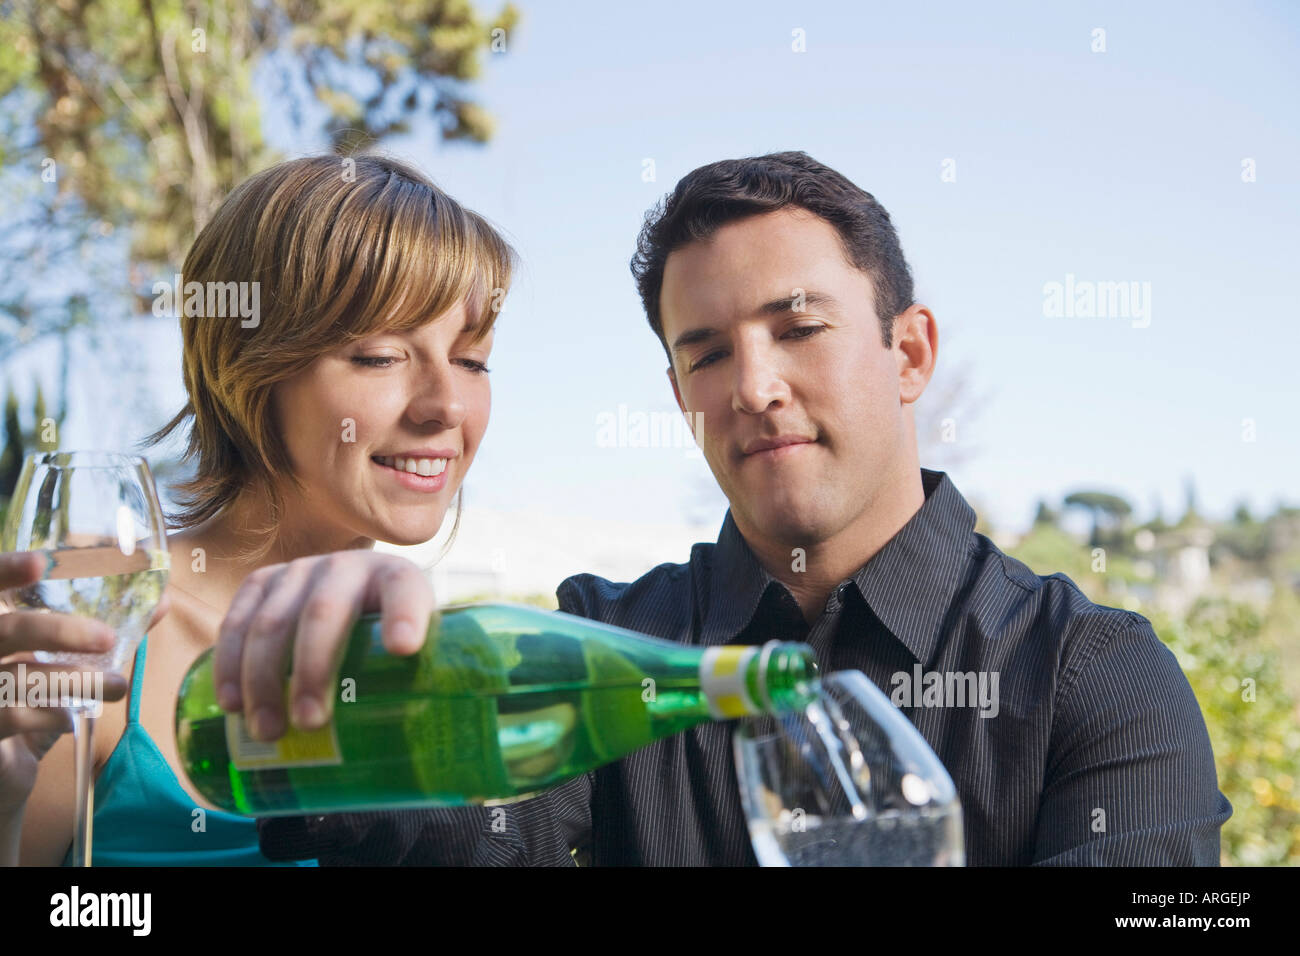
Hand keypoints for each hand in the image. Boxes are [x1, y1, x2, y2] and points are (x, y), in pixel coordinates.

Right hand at [0, 551, 167, 816]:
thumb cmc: (31, 701)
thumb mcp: (64, 662)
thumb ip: (103, 632)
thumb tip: (162, 602)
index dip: (5, 570)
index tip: (40, 561)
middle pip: (5, 630)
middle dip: (59, 631)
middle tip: (108, 640)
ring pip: (17, 677)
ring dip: (75, 680)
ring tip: (117, 686)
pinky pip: (12, 716)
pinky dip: (51, 715)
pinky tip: (71, 718)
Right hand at [214, 551, 434, 741]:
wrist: (352, 595)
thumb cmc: (385, 639)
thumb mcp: (413, 647)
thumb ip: (423, 681)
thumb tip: (445, 755)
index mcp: (396, 580)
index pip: (405, 591)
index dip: (405, 616)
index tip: (404, 649)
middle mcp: (347, 567)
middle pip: (323, 614)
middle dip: (313, 670)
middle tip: (312, 724)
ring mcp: (300, 570)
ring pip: (272, 622)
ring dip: (263, 680)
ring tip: (268, 731)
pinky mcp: (262, 582)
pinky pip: (237, 620)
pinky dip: (229, 663)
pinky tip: (230, 703)